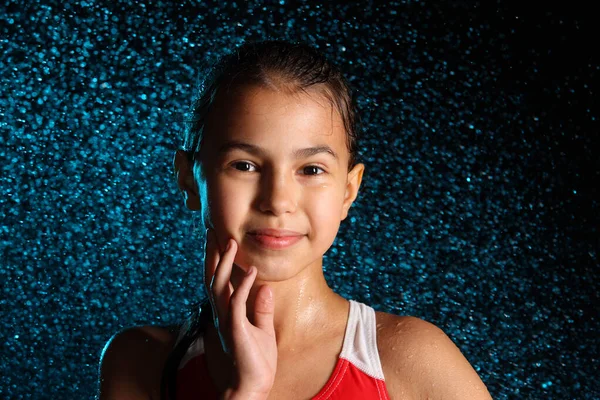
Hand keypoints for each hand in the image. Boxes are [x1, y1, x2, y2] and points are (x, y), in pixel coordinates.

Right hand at [204, 229, 277, 398]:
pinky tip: (251, 270)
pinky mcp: (236, 328)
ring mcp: (227, 319)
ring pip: (219, 285)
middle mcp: (222, 312)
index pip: (218, 280)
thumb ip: (262, 309)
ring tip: (231, 241)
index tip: (218, 238)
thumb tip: (265, 287)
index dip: (217, 259)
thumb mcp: (263, 329)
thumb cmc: (256, 361)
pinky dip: (243, 285)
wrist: (252, 386)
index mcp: (227, 311)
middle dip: (212, 253)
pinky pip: (237, 302)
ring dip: (225, 262)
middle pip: (212, 276)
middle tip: (211, 229)